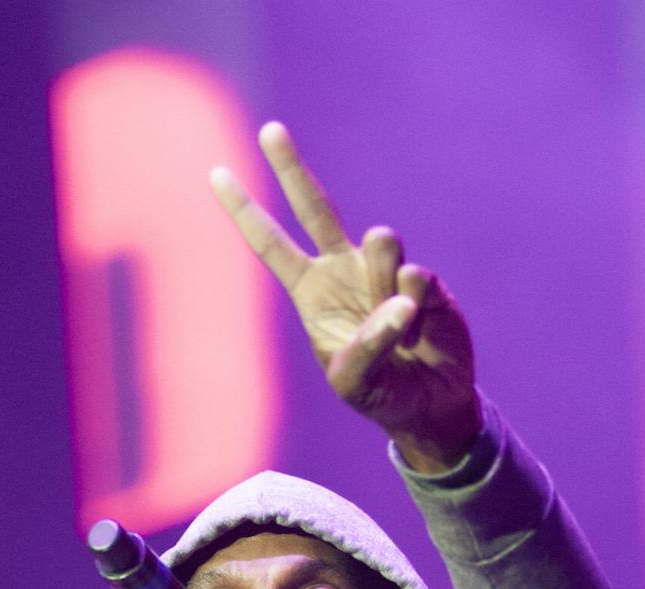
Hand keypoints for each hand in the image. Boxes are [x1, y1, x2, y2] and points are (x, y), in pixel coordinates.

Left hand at [209, 122, 481, 470]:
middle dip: (290, 167)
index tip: (215, 173)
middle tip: (268, 129)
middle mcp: (343, 269)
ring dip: (386, 281)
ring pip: (383, 239)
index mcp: (311, 291)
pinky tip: (419, 331)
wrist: (430, 403)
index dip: (244, 211)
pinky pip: (417, 275)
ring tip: (399, 325)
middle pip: (314, 206)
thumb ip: (369, 343)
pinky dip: (416, 307)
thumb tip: (402, 297)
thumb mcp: (354, 382)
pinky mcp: (425, 279)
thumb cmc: (381, 393)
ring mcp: (384, 269)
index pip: (270, 245)